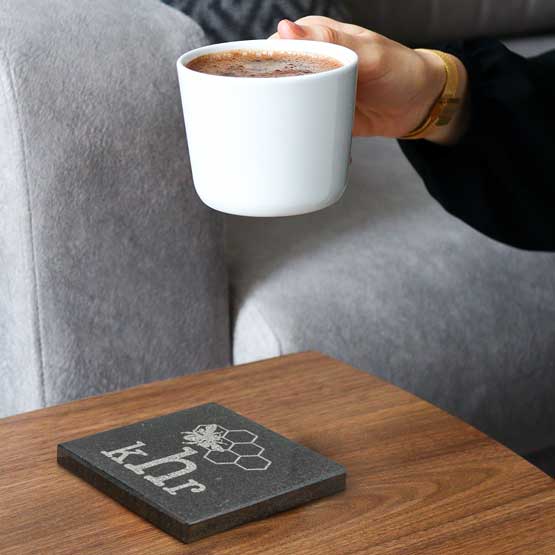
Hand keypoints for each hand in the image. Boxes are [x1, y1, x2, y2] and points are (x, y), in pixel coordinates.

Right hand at [270, 17, 468, 143]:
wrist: (419, 105)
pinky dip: (295, 132)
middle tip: (252, 115)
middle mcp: (311, 63)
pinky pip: (301, 122)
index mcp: (316, 38)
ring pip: (283, 101)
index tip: (245, 84)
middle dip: (260, 94)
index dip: (257, 63)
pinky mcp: (320, 114)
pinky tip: (287, 142)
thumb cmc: (400, 69)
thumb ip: (330, 41)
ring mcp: (315, 90)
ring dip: (275, 116)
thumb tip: (284, 30)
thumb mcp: (368, 52)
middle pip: (273, 76)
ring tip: (262, 133)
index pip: (275, 46)